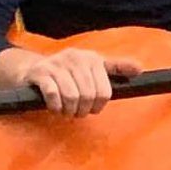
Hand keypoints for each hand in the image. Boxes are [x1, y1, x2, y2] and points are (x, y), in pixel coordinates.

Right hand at [0, 48, 141, 117]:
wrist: (30, 69)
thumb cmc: (67, 73)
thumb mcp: (93, 68)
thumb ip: (116, 68)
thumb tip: (140, 68)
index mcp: (91, 58)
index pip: (105, 91)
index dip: (99, 105)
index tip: (92, 107)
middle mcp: (75, 57)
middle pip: (88, 96)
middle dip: (82, 110)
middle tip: (76, 112)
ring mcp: (56, 64)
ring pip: (71, 96)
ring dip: (69, 111)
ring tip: (66, 111)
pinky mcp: (40, 73)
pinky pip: (53, 95)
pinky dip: (55, 106)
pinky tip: (54, 107)